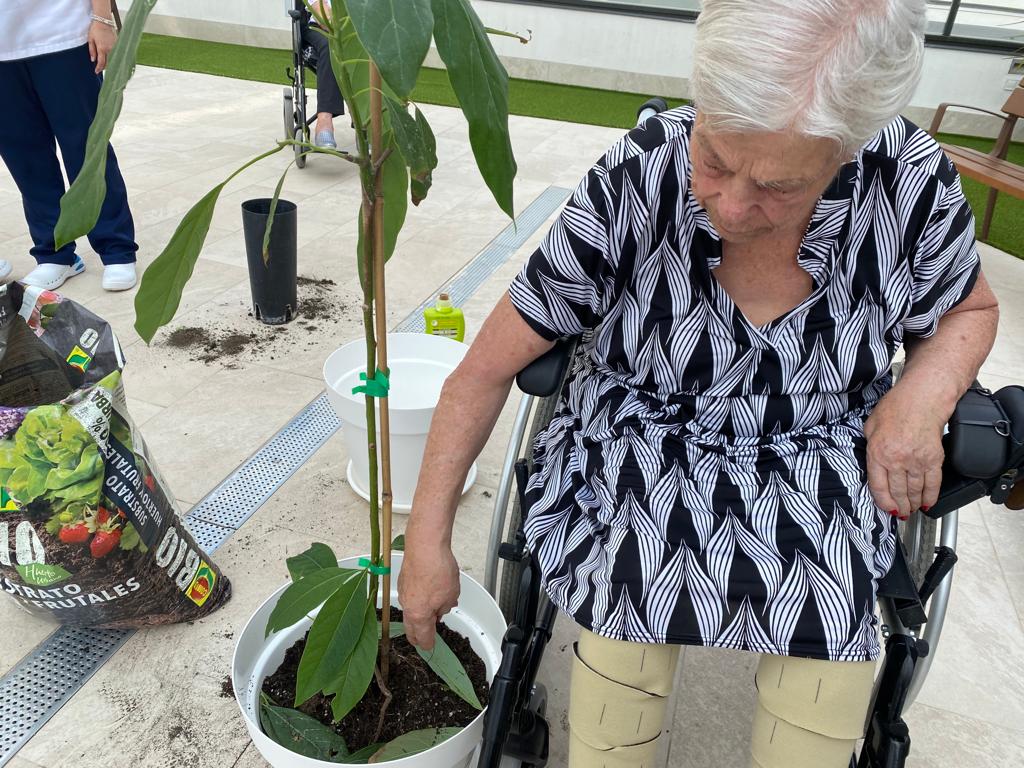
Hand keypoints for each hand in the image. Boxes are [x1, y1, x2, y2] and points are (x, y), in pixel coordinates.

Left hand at [88, 20, 116, 73]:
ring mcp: (115, 47)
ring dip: (110, 63)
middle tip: (100, 69)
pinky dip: (114, 58)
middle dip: (104, 67)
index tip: (96, 71)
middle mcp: (110, 49)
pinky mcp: (119, 45)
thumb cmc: (95, 29)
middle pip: (109, 63)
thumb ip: (92, 50)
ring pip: (113, 60)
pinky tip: (111, 59)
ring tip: (106, 65)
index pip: (101, 63)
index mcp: (102, 49)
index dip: (99, 68)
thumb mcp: (90, 39)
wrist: (104, 21)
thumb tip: (93, 60)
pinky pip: (116, 54)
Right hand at [397, 538, 459, 651]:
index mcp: (418, 616)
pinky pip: (410, 597)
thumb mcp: (450, 595)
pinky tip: (428, 593)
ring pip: (410, 611)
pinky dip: (417, 600)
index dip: (428, 644)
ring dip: (419, 615)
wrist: (424, 545)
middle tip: (425, 639)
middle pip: (411, 629)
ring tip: (433, 612)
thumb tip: (440, 610)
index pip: (423, 638)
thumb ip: (445, 608)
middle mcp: (407, 606)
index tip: (431, 647)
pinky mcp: (403, 580)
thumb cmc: (437, 570)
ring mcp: (403, 593)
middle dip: (418, 636)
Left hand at [864, 388, 946, 519]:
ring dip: (913, 504)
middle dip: (899, 507)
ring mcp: (917, 461)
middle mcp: (897, 460)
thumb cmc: (895, 408)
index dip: (883, 502)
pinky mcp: (934, 459)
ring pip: (915, 491)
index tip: (886, 509)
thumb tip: (873, 464)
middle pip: (898, 492)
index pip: (878, 487)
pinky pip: (933, 484)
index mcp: (877, 454)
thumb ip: (870, 448)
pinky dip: (931, 496)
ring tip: (911, 510)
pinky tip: (927, 503)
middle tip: (900, 513)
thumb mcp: (870, 427)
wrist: (922, 399)